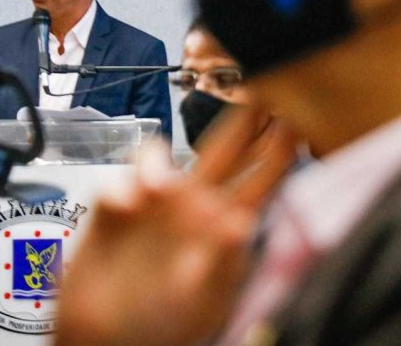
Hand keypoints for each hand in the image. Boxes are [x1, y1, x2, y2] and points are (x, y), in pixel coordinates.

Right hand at [55, 105, 296, 345]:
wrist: (106, 341)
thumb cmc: (161, 328)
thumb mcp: (203, 301)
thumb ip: (223, 262)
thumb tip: (242, 224)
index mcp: (222, 223)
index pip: (259, 174)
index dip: (276, 142)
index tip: (293, 113)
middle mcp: (192, 205)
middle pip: (222, 146)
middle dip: (240, 115)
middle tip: (256, 81)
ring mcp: (154, 204)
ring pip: (160, 154)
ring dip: (156, 159)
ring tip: (153, 188)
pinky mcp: (115, 209)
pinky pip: (117, 181)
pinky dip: (120, 187)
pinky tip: (123, 208)